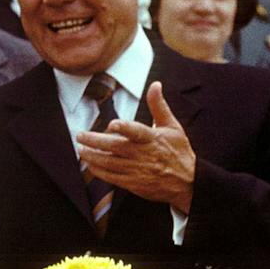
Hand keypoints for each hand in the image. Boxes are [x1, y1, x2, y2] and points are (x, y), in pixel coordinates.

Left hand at [76, 82, 196, 211]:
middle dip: (96, 141)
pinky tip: (90, 164)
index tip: (112, 124)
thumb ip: (158, 106)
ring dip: (93, 156)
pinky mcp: (134, 183)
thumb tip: (155, 85)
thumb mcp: (172, 126)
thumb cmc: (178, 151)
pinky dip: (99, 171)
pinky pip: (112, 177)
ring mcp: (138, 170)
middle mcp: (144, 154)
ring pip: (110, 163)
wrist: (189, 182)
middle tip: (80, 135)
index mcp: (153, 138)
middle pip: (116, 147)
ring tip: (81, 149)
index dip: (124, 128)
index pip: (137, 132)